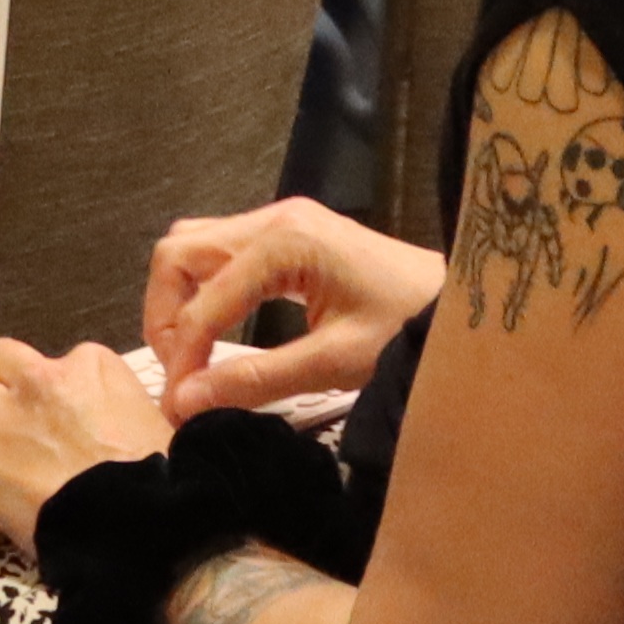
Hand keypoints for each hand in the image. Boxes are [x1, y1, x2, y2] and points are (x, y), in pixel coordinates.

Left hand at [0, 337, 168, 541]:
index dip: (56, 388)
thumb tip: (126, 422)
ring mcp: (6, 416)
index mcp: (93, 366)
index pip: (62, 359)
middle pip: (0, 356)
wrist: (138, 528)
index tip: (58, 414)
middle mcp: (44, 379)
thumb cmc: (160, 485)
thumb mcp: (161, 426)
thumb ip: (130, 409)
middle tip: (4, 410)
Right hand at [142, 196, 439, 412]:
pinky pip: (221, 253)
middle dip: (166, 314)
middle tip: (180, 373)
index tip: (179, 406)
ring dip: (181, 299)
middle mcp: (273, 218)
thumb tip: (186, 402)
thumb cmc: (407, 328)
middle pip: (180, 252)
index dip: (182, 355)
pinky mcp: (287, 234)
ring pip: (194, 247)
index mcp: (284, 241)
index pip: (203, 299)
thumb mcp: (335, 362)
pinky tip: (218, 333)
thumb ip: (257, 380)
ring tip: (192, 356)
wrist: (457, 302)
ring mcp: (279, 220)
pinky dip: (205, 291)